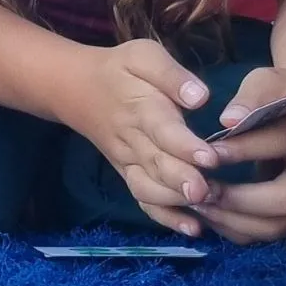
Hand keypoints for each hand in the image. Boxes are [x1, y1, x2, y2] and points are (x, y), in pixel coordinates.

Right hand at [64, 40, 219, 236]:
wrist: (75, 89)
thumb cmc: (119, 70)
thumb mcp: (142, 55)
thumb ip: (170, 74)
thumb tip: (200, 97)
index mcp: (141, 108)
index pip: (163, 130)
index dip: (185, 145)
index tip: (210, 157)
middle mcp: (133, 140)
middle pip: (157, 165)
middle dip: (182, 181)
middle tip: (208, 192)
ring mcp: (129, 161)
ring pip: (149, 188)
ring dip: (176, 202)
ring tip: (207, 208)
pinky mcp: (129, 174)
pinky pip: (143, 200)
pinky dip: (165, 217)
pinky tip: (193, 229)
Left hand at [191, 67, 285, 242]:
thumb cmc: (283, 96)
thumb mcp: (270, 81)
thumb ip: (251, 97)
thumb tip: (228, 120)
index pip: (283, 143)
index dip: (243, 149)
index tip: (207, 153)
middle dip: (237, 200)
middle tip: (199, 189)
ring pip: (277, 226)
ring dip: (232, 221)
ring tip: (197, 204)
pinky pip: (268, 234)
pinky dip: (236, 230)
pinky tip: (208, 214)